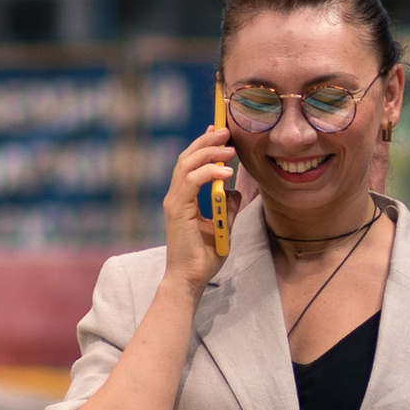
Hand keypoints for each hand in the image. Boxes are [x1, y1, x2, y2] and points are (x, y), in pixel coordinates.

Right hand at [162, 125, 232, 291]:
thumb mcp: (223, 226)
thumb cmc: (203, 257)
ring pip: (187, 165)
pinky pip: (192, 182)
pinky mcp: (178, 211)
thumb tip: (234, 191)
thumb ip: (228, 207)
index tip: (218, 130)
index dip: (203, 144)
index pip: (191, 163)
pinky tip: (225, 172)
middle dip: (207, 141)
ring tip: (229, 148)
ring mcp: (175, 202)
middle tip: (226, 131)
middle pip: (187, 158)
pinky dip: (209, 173)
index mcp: (184, 198)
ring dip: (209, 153)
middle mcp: (176, 196)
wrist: (191, 279)